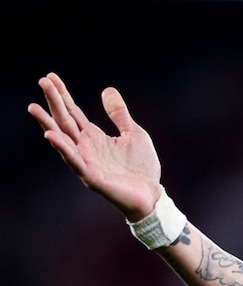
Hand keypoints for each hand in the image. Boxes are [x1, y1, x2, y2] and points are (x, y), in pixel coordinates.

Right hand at [28, 72, 161, 220]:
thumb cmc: (141, 167)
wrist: (150, 194)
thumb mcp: (134, 133)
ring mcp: (86, 162)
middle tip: (42, 81)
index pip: (73, 112)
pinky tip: (52, 136)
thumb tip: (107, 90)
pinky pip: (74, 161)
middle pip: (65, 121)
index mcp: (94, 137)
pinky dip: (63, 149)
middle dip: (53, 101)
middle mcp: (85, 147)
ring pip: (63, 140)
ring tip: (33, 108)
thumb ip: (119, 114)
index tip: (50, 76)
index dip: (62, 95)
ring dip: (48, 123)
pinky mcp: (92, 177)